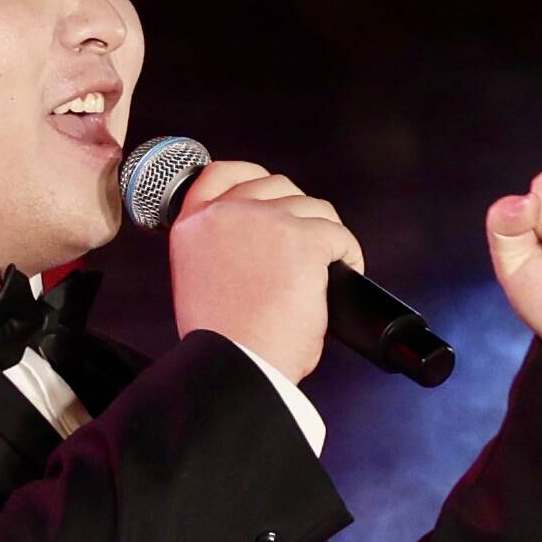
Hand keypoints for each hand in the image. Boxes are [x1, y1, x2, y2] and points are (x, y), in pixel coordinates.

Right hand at [164, 154, 351, 393]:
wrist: (236, 366)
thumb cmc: (224, 341)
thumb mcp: (200, 279)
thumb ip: (221, 247)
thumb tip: (260, 241)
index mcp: (193, 225)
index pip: (221, 174)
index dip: (252, 178)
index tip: (270, 192)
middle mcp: (225, 214)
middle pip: (278, 187)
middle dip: (297, 214)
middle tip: (304, 251)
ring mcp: (265, 222)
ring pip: (314, 209)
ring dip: (324, 237)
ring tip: (322, 272)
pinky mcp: (302, 240)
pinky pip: (339, 236)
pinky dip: (348, 255)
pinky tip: (342, 275)